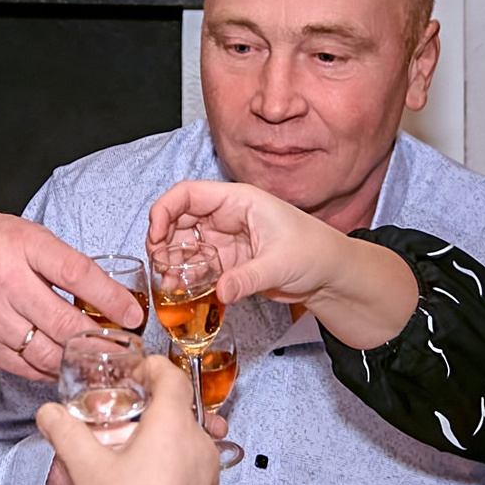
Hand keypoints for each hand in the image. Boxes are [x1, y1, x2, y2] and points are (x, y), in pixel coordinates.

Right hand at [0, 213, 143, 378]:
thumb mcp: (26, 237)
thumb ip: (61, 263)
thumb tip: (106, 294)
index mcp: (23, 247)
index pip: (76, 273)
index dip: (110, 297)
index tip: (133, 314)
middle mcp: (7, 284)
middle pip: (64, 322)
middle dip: (100, 340)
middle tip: (123, 347)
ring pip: (46, 352)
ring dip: (77, 360)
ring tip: (99, 362)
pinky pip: (23, 367)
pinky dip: (49, 370)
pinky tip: (63, 367)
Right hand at [34, 353, 217, 484]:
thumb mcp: (87, 471)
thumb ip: (66, 434)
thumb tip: (49, 413)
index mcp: (173, 426)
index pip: (172, 377)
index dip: (154, 368)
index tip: (137, 371)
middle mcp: (200, 444)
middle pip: (181, 411)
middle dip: (154, 408)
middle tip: (125, 417)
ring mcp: (211, 475)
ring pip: (189, 443)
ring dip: (165, 441)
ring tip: (133, 456)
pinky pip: (194, 473)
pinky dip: (175, 470)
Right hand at [143, 179, 419, 349]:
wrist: (331, 275)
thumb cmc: (315, 253)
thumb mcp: (280, 264)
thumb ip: (247, 278)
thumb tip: (221, 290)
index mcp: (239, 200)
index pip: (189, 194)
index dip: (165, 210)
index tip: (154, 235)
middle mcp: (227, 216)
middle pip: (180, 219)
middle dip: (163, 240)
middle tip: (158, 264)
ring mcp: (226, 240)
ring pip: (185, 244)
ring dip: (171, 261)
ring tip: (167, 282)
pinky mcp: (228, 262)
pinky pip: (197, 266)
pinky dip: (185, 276)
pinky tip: (179, 291)